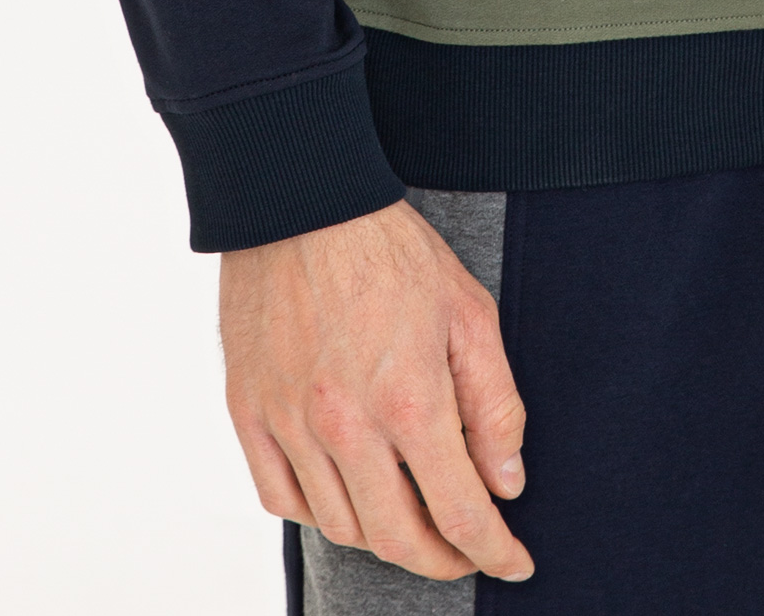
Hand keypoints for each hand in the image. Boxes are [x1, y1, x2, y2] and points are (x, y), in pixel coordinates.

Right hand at [220, 198, 532, 582]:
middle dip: (443, 559)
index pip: (460, 513)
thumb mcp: (469, 313)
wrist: (301, 200)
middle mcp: (344, 425)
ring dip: (384, 536)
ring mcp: (289, 423)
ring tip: (412, 516)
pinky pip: (281, 499)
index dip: (494, 551)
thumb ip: (494, 405)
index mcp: (408, 400)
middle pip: (397, 538)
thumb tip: (506, 483)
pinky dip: (319, 514)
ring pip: (340, 526)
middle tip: (467, 551)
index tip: (514, 563)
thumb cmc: (389, 249)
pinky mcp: (249, 412)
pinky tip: (346, 495)